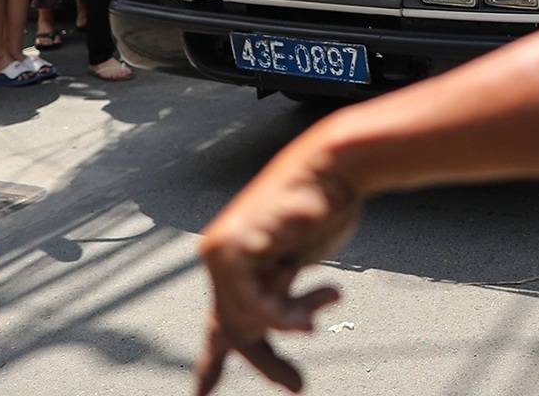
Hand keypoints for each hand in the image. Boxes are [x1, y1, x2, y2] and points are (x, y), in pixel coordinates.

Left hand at [195, 144, 361, 394]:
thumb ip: (281, 294)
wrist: (334, 166)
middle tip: (296, 384)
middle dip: (268, 362)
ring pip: (248, 320)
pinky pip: (255, 304)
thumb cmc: (324, 204)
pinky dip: (285, 313)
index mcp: (231, 259)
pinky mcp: (236, 247)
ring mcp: (223, 252)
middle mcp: (219, 257)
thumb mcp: (299, 261)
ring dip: (293, 319)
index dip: (213, 362)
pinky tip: (307, 315)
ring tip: (323, 306)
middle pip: (233, 329)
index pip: (220, 320)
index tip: (204, 392)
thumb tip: (286, 327)